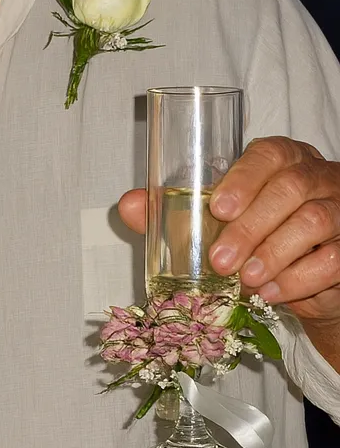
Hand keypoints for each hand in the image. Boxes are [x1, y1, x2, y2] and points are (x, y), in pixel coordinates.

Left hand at [118, 137, 339, 343]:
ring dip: (274, 254)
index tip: (217, 208)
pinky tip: (271, 293)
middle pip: (291, 188)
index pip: (269, 154)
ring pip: (315, 221)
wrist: (303, 276)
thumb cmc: (254, 234)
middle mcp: (316, 177)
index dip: (245, 178)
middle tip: (221, 260)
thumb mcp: (215, 220)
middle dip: (252, 226)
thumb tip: (128, 206)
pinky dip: (299, 279)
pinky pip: (334, 259)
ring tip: (244, 279)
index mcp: (281, 159)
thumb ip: (172, 211)